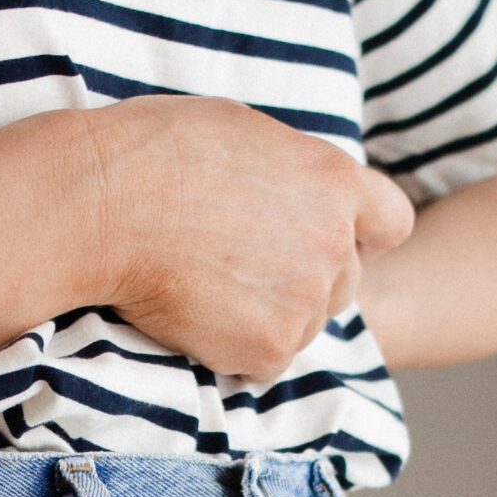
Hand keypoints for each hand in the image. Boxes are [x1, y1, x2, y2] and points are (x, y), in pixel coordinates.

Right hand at [80, 96, 414, 379]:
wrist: (103, 206)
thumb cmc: (153, 153)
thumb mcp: (244, 133)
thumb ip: (289, 171)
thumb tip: (290, 191)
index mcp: (335, 180)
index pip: (393, 222)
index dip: (362, 237)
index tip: (323, 243)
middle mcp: (335, 242)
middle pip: (342, 284)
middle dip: (300, 283)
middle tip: (235, 271)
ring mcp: (305, 299)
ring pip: (302, 326)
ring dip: (264, 320)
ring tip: (202, 290)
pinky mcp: (269, 346)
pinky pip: (262, 363)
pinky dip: (230, 351)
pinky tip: (191, 318)